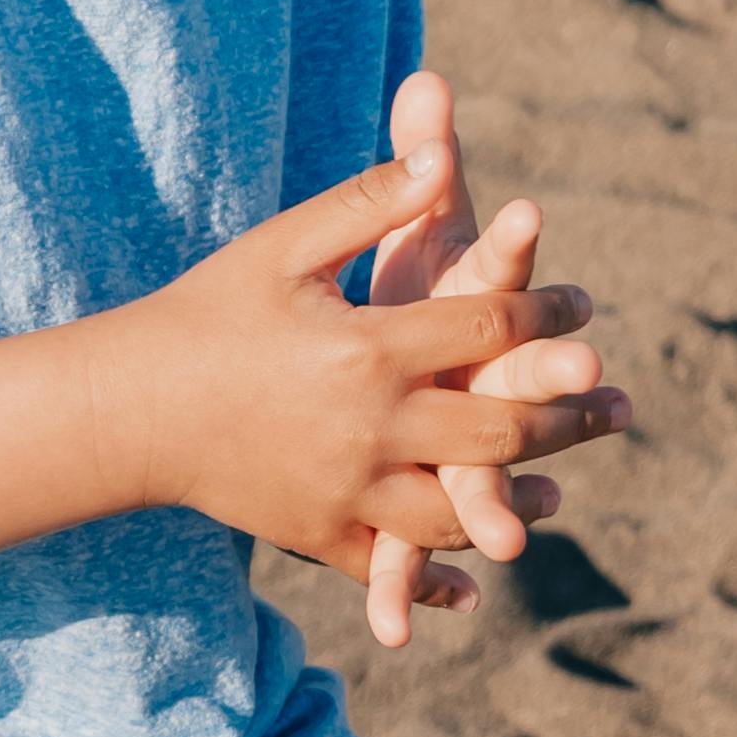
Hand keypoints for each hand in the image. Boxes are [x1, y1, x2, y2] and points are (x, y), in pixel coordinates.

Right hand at [92, 71, 627, 638]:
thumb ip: (367, 203)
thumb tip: (440, 158)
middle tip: (608, 400)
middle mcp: (370, 428)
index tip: (582, 304)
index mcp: (368, 349)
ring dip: (521, 501)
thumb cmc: (206, 311)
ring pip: (461, 510)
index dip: (547, 312)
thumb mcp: (281, 246)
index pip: (488, 329)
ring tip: (561, 490)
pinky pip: (395, 565)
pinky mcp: (320, 535)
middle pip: (500, 431)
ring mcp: (347, 492)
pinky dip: (438, 578)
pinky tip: (476, 577)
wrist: (128, 407)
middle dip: (566, 415)